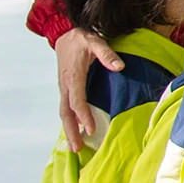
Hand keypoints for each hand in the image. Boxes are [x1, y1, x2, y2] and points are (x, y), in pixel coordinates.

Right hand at [55, 27, 122, 151]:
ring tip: (76, 147)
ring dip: (68, 130)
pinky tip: (75, 130)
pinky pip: (66, 107)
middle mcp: (65, 85)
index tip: (91, 131)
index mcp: (73, 76)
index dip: (84, 117)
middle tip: (77, 149)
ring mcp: (63, 87)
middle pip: (65, 113)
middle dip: (71, 132)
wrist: (64, 33)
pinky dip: (69, 121)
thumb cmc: (81, 38)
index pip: (77, 101)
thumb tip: (120, 67)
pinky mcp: (65, 87)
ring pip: (63, 112)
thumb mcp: (95, 42)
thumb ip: (107, 54)